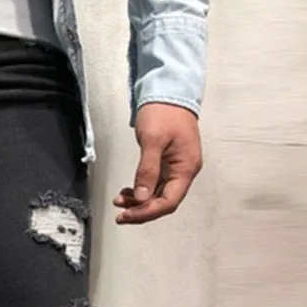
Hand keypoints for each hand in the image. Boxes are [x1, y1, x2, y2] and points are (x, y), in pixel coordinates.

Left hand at [114, 104, 202, 223]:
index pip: (169, 201)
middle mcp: (185, 170)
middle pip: (164, 201)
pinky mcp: (168, 163)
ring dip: (139, 202)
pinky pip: (156, 184)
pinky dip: (142, 191)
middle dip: (141, 210)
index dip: (148, 212)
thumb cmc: (165, 111)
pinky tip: (128, 192)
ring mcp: (177, 167)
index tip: (128, 215)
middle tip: (120, 214)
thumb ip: (147, 171)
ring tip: (120, 201)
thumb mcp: (152, 141)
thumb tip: (142, 197)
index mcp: (186, 167)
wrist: (169, 91)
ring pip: (158, 194)